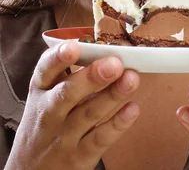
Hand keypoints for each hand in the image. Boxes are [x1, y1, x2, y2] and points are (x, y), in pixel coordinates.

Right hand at [5, 40, 139, 169]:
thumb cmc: (47, 123)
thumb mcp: (47, 97)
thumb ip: (72, 75)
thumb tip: (109, 51)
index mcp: (41, 91)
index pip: (45, 71)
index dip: (58, 58)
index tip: (74, 46)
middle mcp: (49, 113)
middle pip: (67, 93)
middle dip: (91, 77)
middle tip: (114, 63)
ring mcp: (64, 136)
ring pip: (89, 114)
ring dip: (112, 95)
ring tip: (132, 79)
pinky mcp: (80, 156)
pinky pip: (100, 139)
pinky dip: (117, 124)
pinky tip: (133, 109)